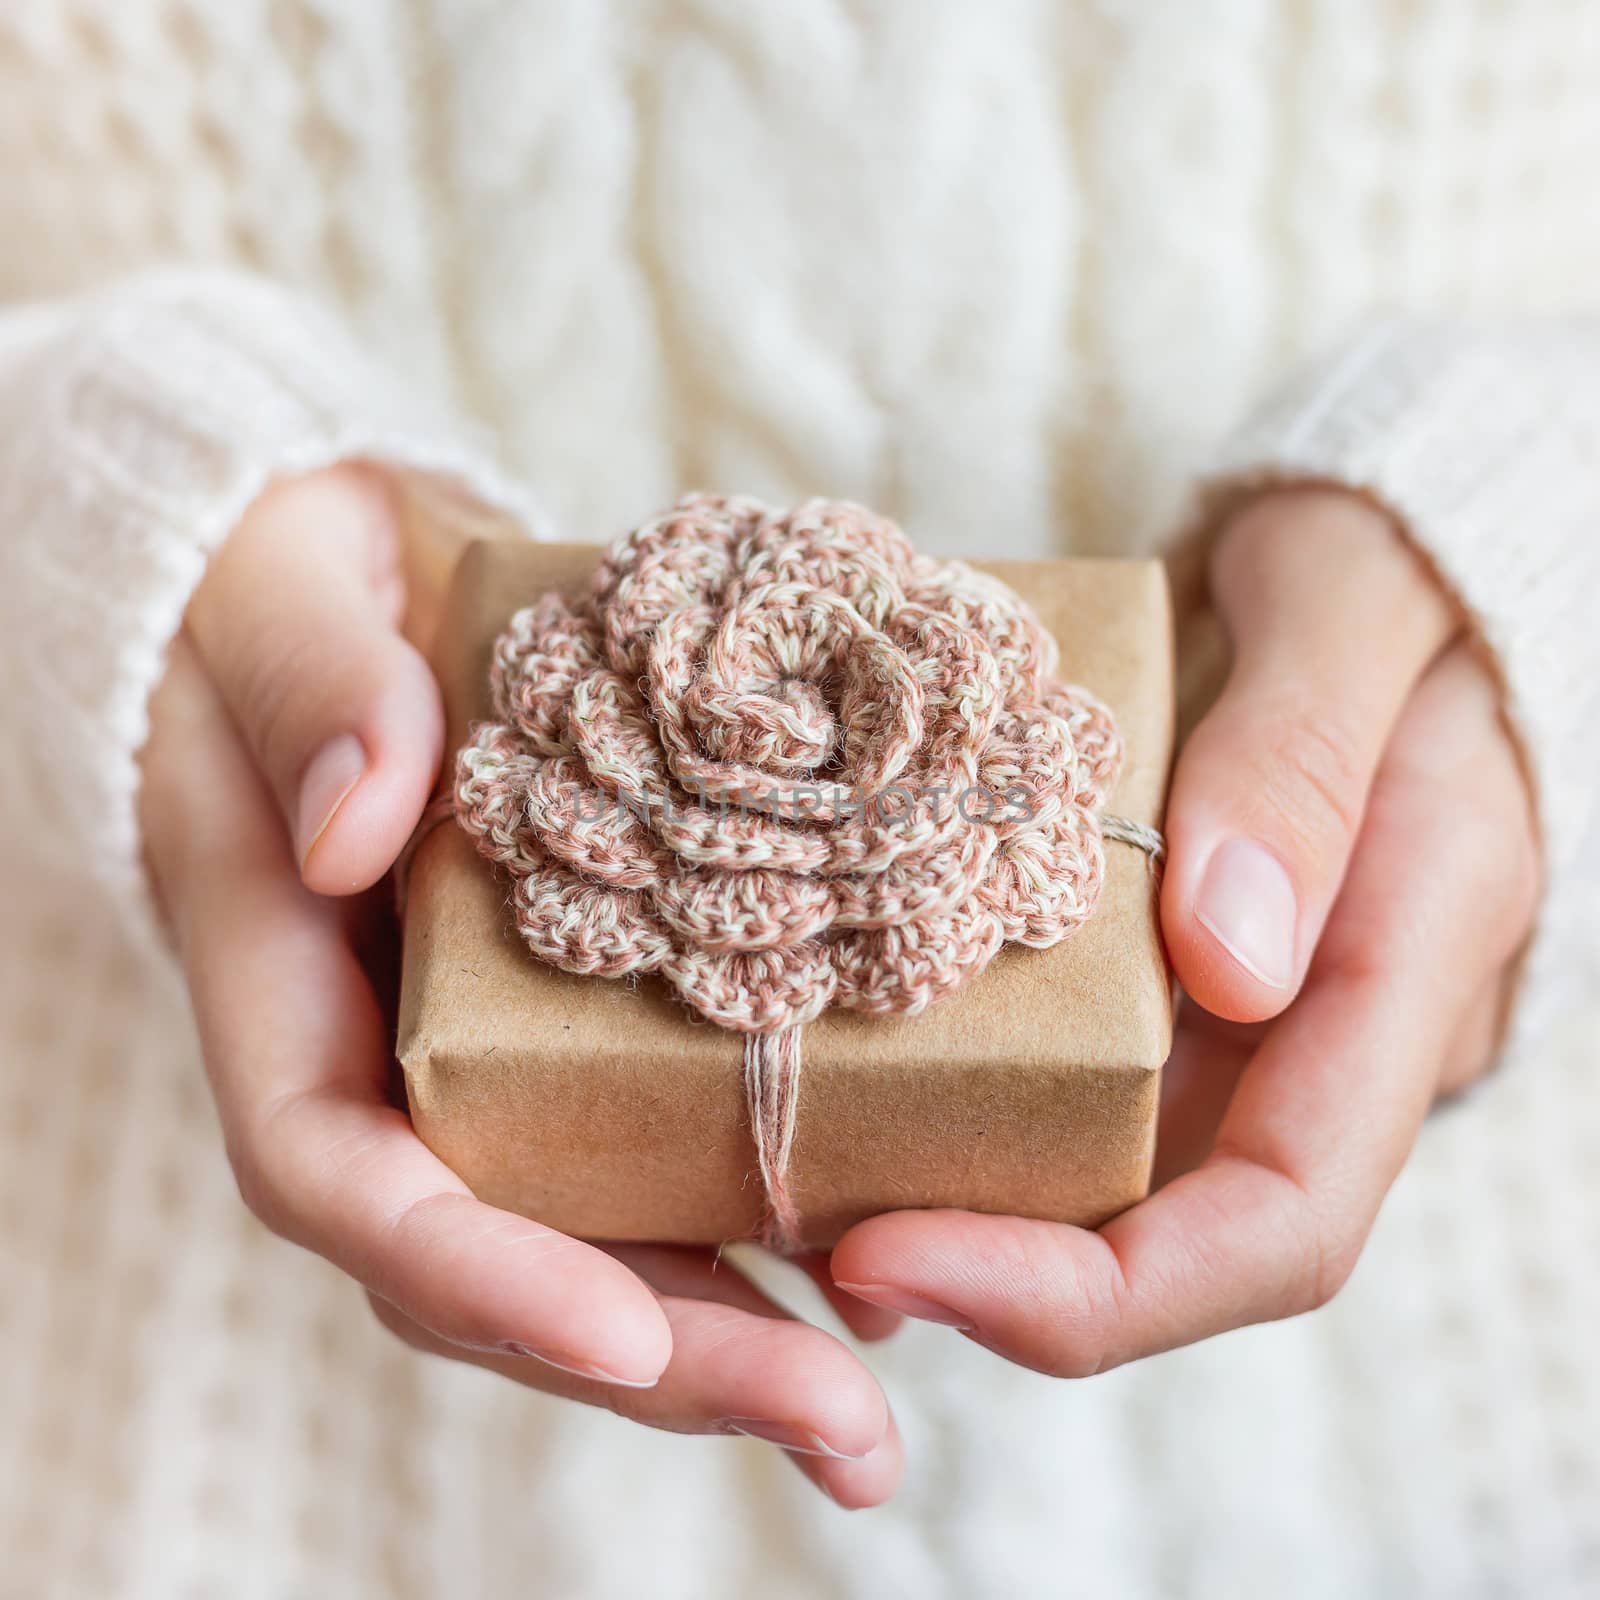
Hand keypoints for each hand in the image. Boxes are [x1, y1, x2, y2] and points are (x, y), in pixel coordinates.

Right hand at [140, 466, 902, 1505]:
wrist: (356, 583)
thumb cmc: (294, 588)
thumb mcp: (287, 607)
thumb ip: (319, 699)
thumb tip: (357, 826)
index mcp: (281, 977)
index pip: (340, 1174)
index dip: (474, 1270)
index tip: (627, 1332)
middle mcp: (383, 1052)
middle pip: (496, 1261)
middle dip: (663, 1359)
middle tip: (842, 1435)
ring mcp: (482, 1051)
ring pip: (588, 1235)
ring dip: (731, 1337)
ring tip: (879, 1405)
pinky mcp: (568, 1023)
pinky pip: (649, 1146)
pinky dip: (752, 1219)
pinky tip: (878, 1257)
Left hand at [831, 487, 1539, 1372]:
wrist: (1368, 557)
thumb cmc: (1378, 559)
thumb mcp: (1350, 606)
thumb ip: (1298, 767)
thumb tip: (1229, 964)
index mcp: (1406, 967)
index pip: (1283, 1220)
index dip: (1098, 1290)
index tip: (901, 1258)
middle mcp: (1322, 1033)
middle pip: (1171, 1235)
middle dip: (990, 1267)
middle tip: (806, 1235)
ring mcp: (1245, 1017)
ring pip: (1107, 1173)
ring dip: (954, 1203)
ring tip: (794, 1177)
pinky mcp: (1171, 979)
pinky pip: (1071, 1076)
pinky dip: (960, 1101)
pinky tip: (845, 1078)